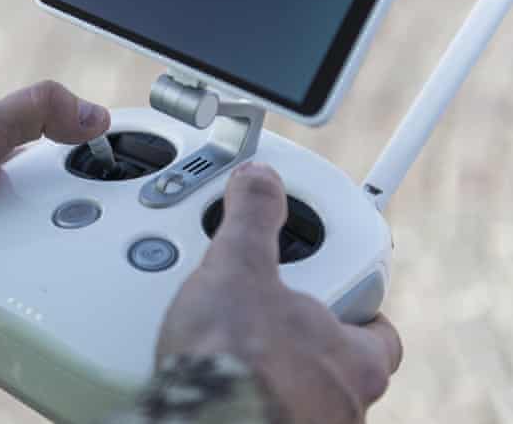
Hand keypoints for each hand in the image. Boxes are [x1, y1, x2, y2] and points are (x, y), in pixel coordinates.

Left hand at [0, 81, 109, 317]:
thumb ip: (35, 111)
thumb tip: (98, 115)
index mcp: (5, 173)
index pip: (64, 179)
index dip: (97, 185)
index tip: (136, 198)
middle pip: (57, 231)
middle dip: (81, 239)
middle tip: (121, 252)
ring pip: (33, 272)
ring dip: (51, 277)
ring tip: (93, 287)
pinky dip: (14, 308)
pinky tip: (45, 315)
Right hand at [157, 163, 402, 422]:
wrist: (200, 420)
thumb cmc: (232, 357)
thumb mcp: (240, 266)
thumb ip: (254, 217)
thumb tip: (261, 179)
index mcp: (356, 360)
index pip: (380, 331)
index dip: (356, 304)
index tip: (334, 287)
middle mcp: (344, 405)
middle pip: (336, 359)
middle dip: (303, 334)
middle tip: (264, 312)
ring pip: (303, 391)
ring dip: (274, 367)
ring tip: (229, 346)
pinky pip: (270, 410)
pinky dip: (250, 395)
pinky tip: (217, 382)